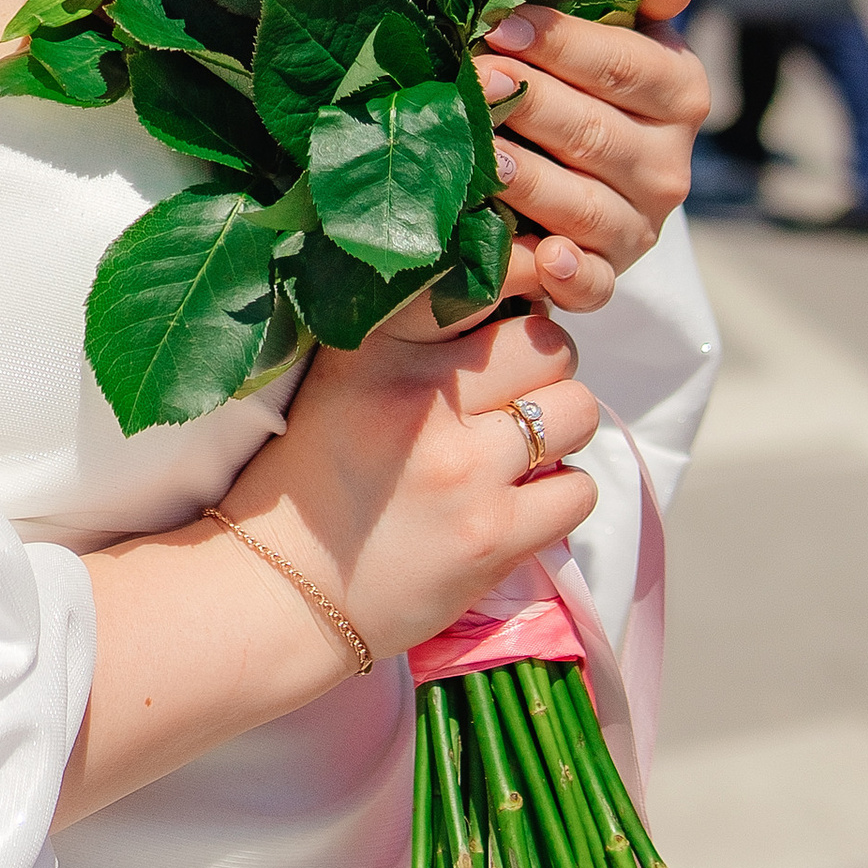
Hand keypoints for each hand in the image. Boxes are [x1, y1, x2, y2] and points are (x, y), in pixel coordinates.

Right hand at [230, 302, 597, 660]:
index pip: (480, 280)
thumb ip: (412, 336)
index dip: (515, 286)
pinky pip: (579, 490)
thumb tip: (512, 301)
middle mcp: (421, 398)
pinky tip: (520, 502)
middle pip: (549, 343)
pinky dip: (561, 496)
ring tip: (523, 450)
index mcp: (376, 348)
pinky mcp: (493, 535)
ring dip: (560, 431)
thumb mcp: (344, 380)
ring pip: (576, 411)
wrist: (288, 587)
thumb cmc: (318, 476)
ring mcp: (462, 468)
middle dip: (546, 368)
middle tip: (518, 395)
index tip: (511, 312)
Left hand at [476, 0, 708, 312]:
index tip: (501, 25)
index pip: (625, 66)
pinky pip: (595, 284)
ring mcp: (640, 226)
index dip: (563, 45)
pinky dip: (571, 276)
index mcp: (679, 94)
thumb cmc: (585, 81)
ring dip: (534, 182)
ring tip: (484, 158)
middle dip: (532, 104)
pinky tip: (543, 258)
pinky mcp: (608, 275)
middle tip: (476, 78)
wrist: (584, 171)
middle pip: (597, 133)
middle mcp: (668, 165)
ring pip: (588, 206)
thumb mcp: (617, 33)